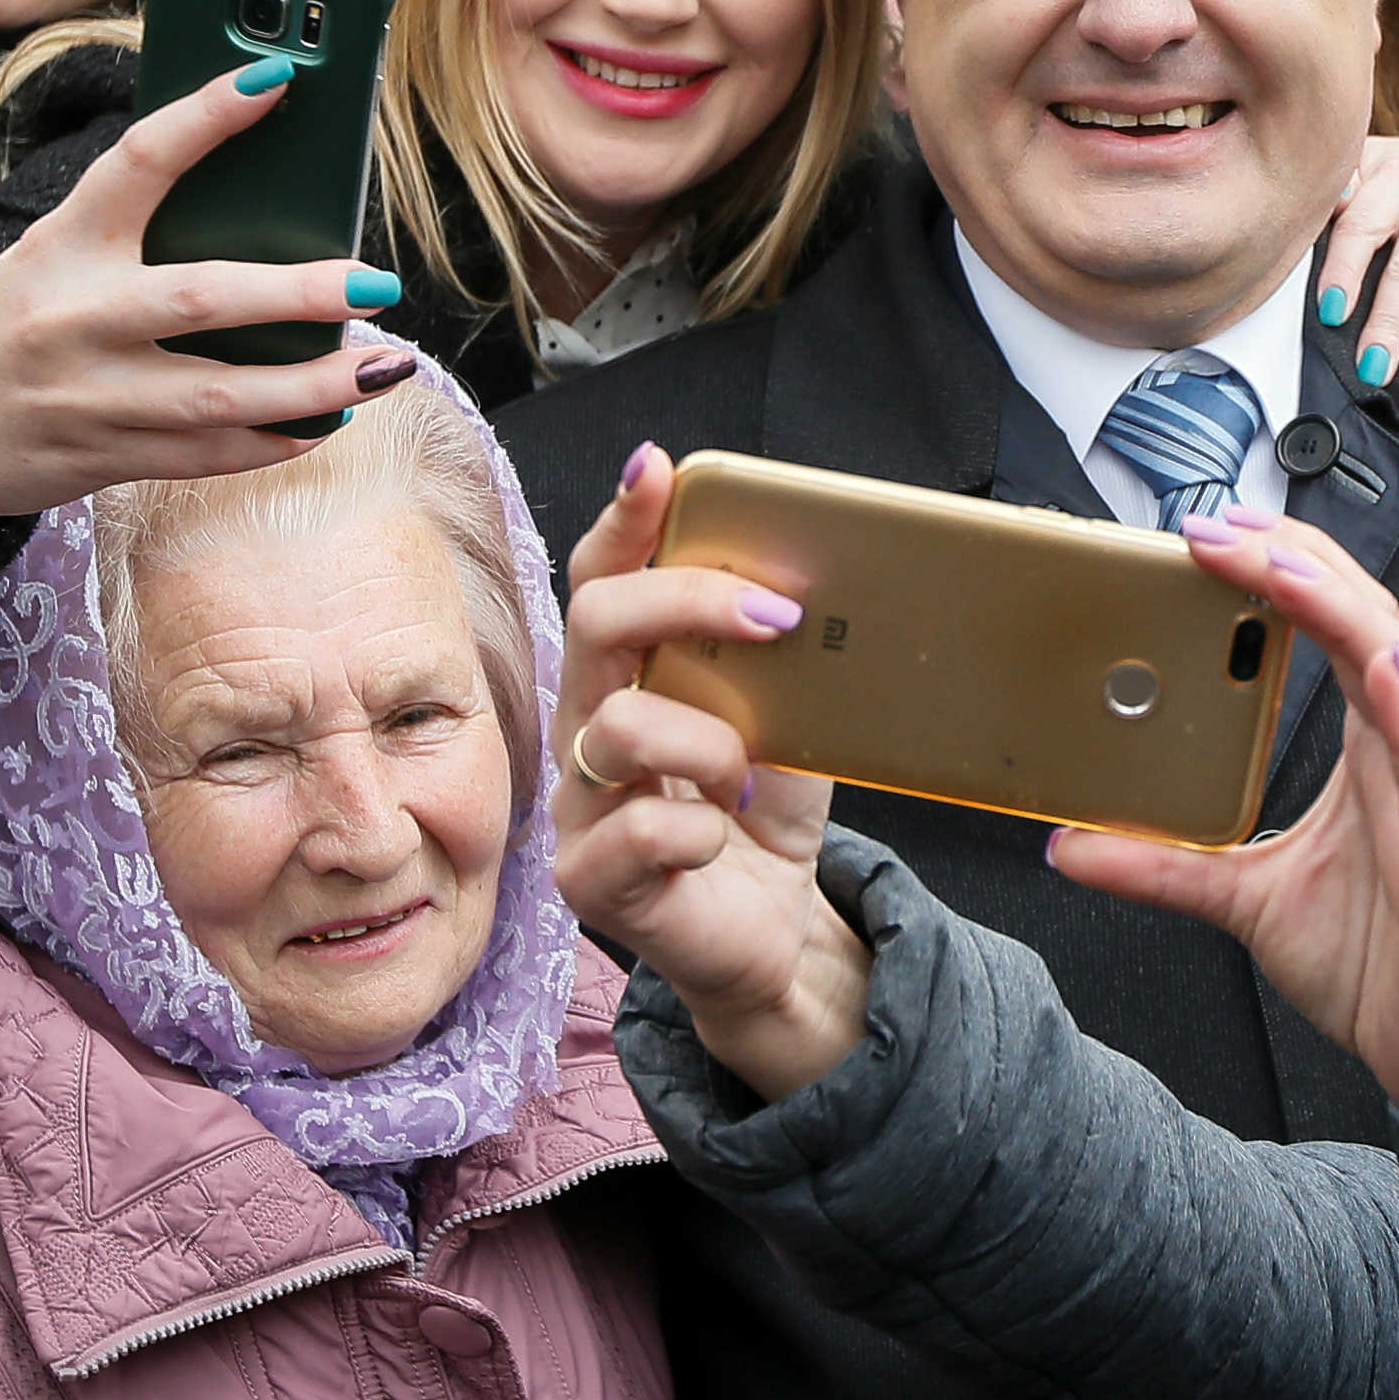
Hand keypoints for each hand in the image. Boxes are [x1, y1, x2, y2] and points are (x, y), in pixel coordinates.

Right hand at [0, 63, 411, 523]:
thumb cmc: (16, 316)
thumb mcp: (56, 255)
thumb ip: (138, 229)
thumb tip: (269, 197)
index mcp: (60, 244)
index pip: (136, 161)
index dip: (205, 115)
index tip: (276, 78)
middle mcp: (71, 319)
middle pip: (201, 299)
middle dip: (299, 293)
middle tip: (376, 281)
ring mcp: (87, 397)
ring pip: (219, 398)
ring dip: (315, 387)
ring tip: (386, 367)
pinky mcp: (102, 459)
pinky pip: (207, 454)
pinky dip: (275, 438)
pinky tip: (328, 419)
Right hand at [548, 446, 862, 1101]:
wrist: (773, 931)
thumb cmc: (766, 812)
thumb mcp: (790, 713)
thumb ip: (780, 655)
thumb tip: (820, 574)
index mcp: (628, 675)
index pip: (602, 577)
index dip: (623, 519)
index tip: (659, 469)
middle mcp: (586, 728)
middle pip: (596, 622)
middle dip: (688, 598)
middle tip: (778, 614)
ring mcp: (578, 804)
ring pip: (620, 728)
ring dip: (712, 743)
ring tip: (751, 777)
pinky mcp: (590, 880)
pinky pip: (640, 831)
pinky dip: (701, 831)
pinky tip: (724, 840)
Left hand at [1050, 514, 1398, 1200]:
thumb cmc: (1380, 964)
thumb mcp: (1244, 902)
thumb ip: (1163, 869)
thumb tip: (1070, 846)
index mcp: (1369, 749)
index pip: (1334, 627)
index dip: (1281, 570)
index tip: (1210, 533)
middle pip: (1367, 620)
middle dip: (1296, 561)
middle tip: (1216, 525)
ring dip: (1343, 610)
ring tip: (1280, 566)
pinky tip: (1380, 666)